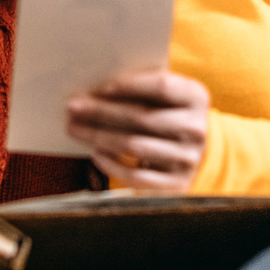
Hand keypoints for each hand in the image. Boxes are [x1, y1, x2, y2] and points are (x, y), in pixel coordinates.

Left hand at [66, 69, 209, 190]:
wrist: (194, 153)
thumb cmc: (167, 115)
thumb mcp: (165, 97)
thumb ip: (140, 89)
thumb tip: (93, 91)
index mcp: (195, 97)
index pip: (162, 87)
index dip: (130, 86)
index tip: (101, 87)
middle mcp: (196, 128)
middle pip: (142, 117)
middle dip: (102, 112)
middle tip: (72, 108)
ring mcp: (187, 158)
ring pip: (134, 146)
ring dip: (99, 137)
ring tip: (74, 129)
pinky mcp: (176, 183)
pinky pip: (136, 175)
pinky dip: (112, 165)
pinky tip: (95, 154)